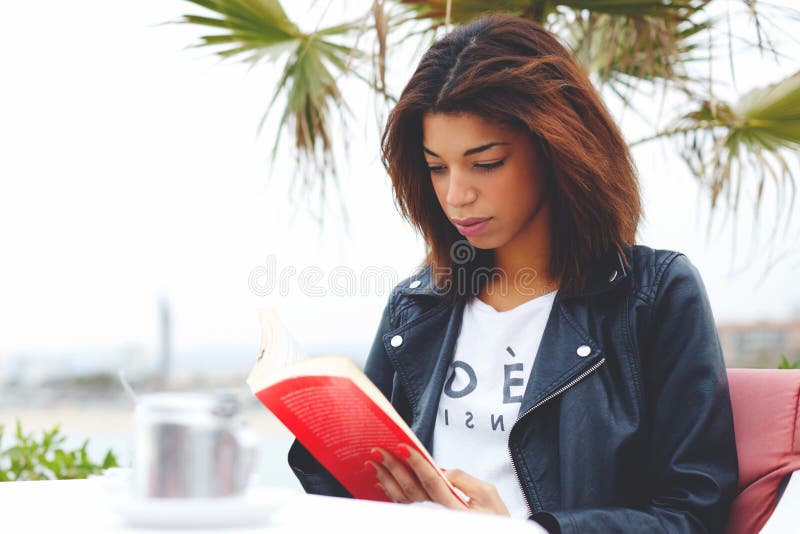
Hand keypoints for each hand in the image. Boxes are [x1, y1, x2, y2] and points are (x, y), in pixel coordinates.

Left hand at [365, 444, 510, 516]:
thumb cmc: (494, 521)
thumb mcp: (489, 496)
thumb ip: (465, 479)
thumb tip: (441, 470)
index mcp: (454, 508)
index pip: (431, 480)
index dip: (416, 462)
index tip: (403, 446)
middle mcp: (438, 517)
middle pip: (411, 489)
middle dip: (393, 467)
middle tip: (379, 450)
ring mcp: (428, 522)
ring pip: (402, 500)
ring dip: (386, 480)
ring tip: (374, 463)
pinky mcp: (423, 523)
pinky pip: (402, 509)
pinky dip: (390, 495)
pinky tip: (382, 483)